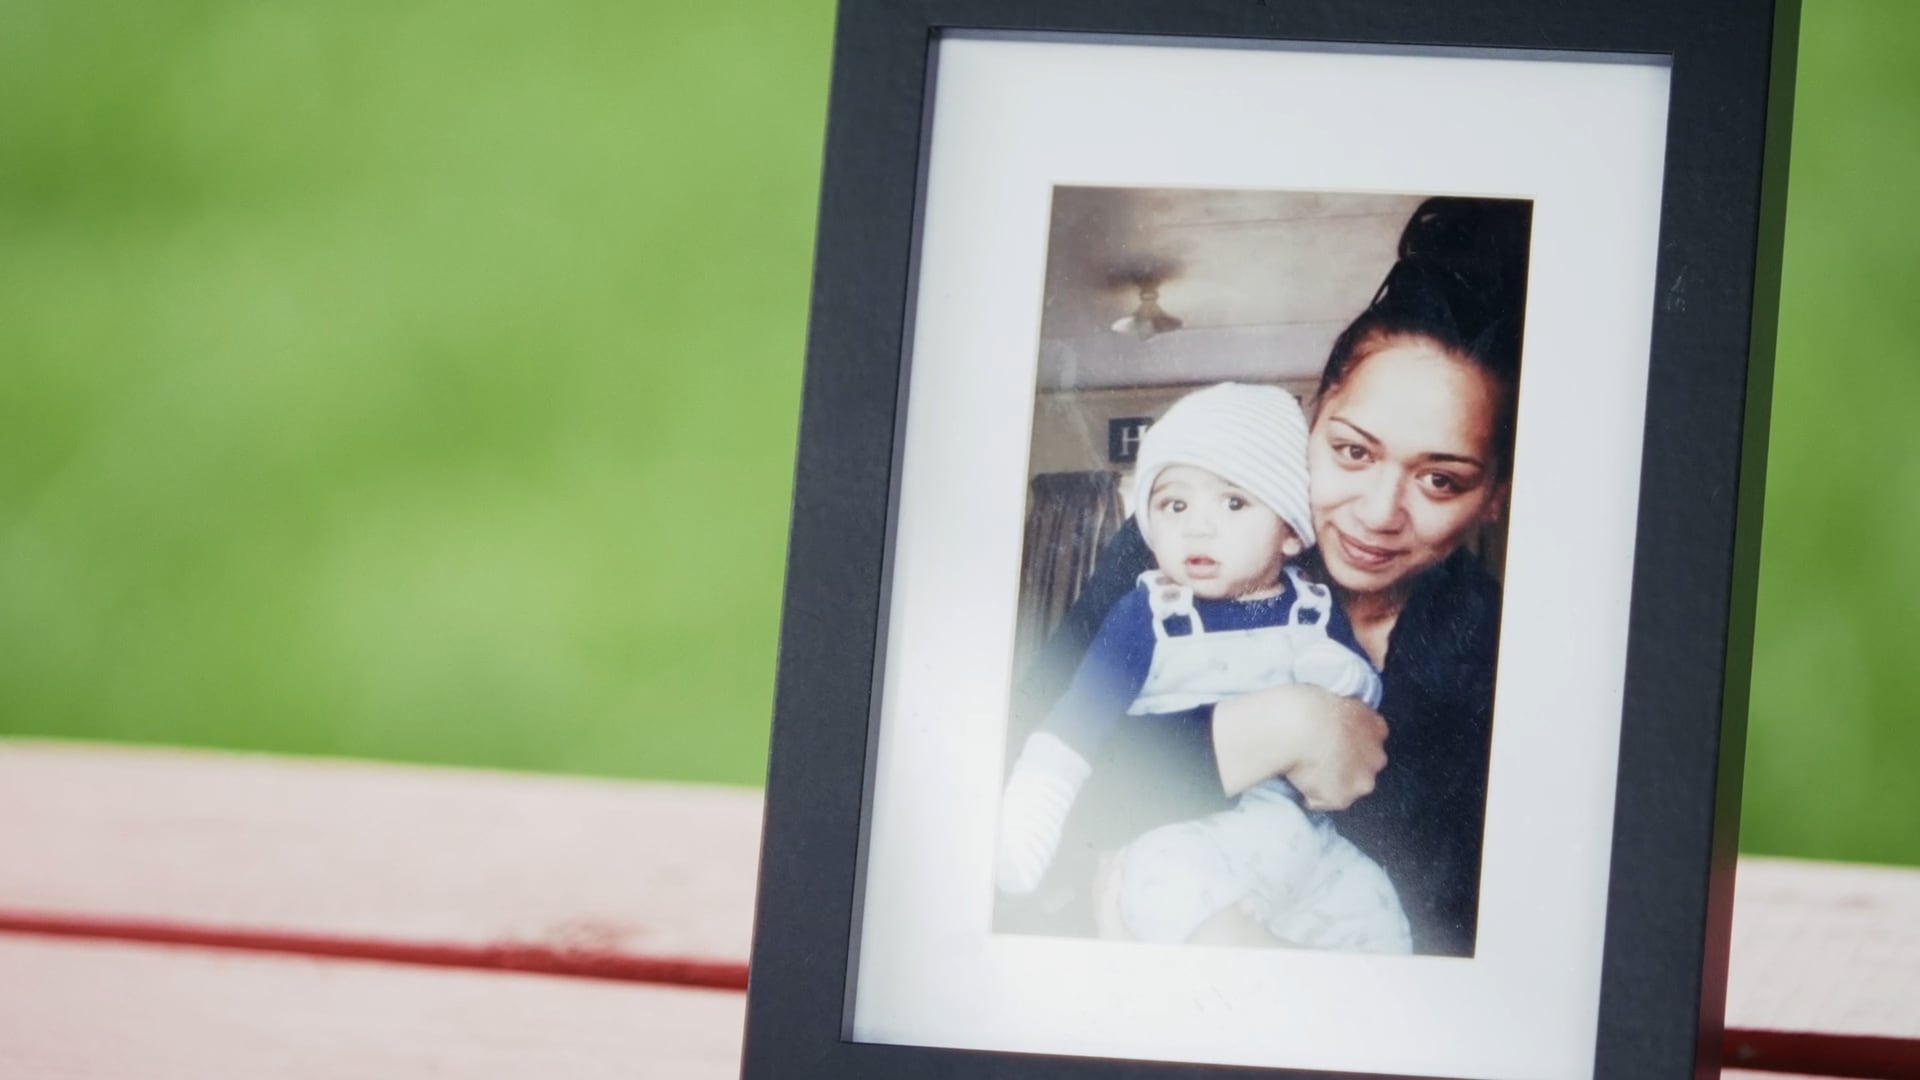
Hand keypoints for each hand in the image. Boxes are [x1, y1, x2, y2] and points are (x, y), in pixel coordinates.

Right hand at [1212, 684, 1387, 810]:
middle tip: (1318, 757)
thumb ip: (1343, 713)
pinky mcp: (1341, 798)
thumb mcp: (1335, 696)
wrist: (1299, 725)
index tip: (1331, 741)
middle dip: (1345, 767)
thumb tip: (1331, 721)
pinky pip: (1321, 801)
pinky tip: (1298, 778)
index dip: (1349, 744)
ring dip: (1329, 783)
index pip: (1371, 741)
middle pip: (1364, 769)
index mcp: (1376, 727)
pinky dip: (1310, 794)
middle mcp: (1376, 756)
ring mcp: (1361, 780)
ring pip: (1346, 788)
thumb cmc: (1309, 703)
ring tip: (1304, 768)